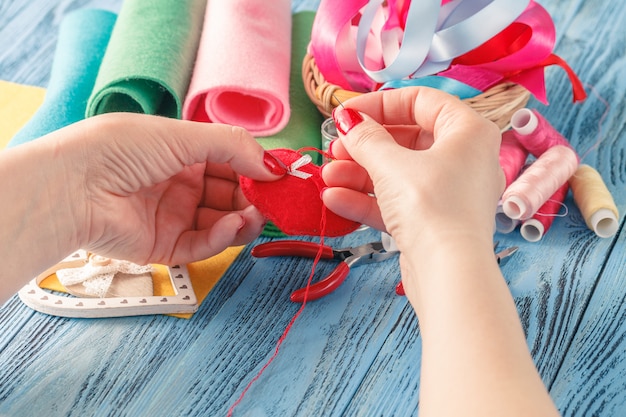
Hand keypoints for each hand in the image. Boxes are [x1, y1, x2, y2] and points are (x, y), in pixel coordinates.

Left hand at [48, 113, 283, 264]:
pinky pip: (204, 244)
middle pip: (232, 195)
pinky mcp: (166, 246)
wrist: (74, 186)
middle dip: (256, 198)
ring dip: (244, 220)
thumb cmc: (121, 149)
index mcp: (183, 153)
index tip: (282, 177)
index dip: (257, 169)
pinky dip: (223, 237)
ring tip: (255, 215)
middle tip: (275, 201)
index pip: (232, 163)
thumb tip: (275, 166)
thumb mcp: (185, 135)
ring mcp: (174, 216)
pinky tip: (234, 225)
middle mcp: (181, 184)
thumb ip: (235, 147)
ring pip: (223, 223)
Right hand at [321, 87, 503, 252]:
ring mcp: (448, 193)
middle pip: (406, 139)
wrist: (448, 273)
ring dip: (358, 174)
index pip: (421, 101)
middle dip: (364, 145)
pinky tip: (334, 199)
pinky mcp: (432, 222)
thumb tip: (347, 120)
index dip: (380, 104)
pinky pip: (397, 201)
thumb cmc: (431, 207)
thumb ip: (365, 138)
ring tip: (327, 176)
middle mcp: (463, 159)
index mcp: (467, 131)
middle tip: (335, 147)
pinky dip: (367, 199)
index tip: (347, 114)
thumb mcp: (391, 164)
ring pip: (397, 173)